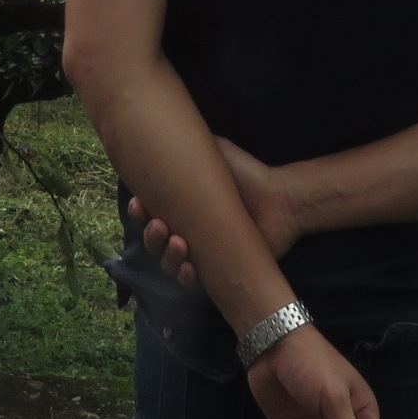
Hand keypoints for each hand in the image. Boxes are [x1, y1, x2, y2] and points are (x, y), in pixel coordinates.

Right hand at [123, 139, 302, 290]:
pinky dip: (186, 277)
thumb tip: (162, 134)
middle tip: (161, 225)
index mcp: (182, 207)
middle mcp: (187, 231)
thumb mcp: (216, 154)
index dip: (140, 213)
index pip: (150, 214)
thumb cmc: (248, 176)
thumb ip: (190, 146)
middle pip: (155, 242)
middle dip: (151, 236)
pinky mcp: (217, 273)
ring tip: (180, 243)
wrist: (278, 200)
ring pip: (170, 264)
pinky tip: (190, 268)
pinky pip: (193, 283)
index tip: (139, 204)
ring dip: (168, 256)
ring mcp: (202, 254)